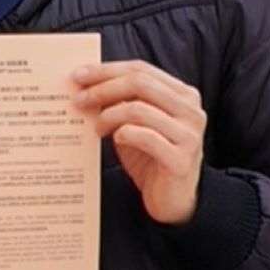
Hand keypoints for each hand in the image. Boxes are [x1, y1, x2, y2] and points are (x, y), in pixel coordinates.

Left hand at [72, 57, 207, 224]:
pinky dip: (124, 134)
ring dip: (109, 115)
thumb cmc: (151, 159)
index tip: (78, 75)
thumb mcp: (137, 125)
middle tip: (79, 99)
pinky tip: (114, 139)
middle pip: (140, 83)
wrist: (173, 200)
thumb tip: (85, 85)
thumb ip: (123, 103)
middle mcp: (191, 110)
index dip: (107, 70)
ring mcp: (189, 135)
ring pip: (140, 109)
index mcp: (182, 94)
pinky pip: (146, 137)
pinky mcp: (181, 160)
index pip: (142, 69)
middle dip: (103, 88)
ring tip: (95, 127)